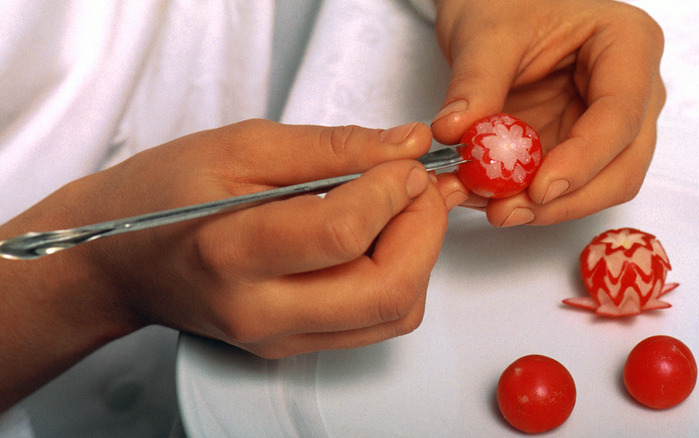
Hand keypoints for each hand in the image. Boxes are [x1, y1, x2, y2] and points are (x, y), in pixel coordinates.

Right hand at [0, 120, 446, 408]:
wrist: (120, 259)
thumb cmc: (162, 196)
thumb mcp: (241, 146)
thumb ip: (332, 147)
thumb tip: (404, 145)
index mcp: (232, 252)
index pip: (344, 232)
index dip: (392, 190)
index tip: (402, 160)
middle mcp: (260, 311)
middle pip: (386, 291)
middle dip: (424, 231)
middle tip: (420, 187)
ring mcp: (278, 339)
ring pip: (393, 315)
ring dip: (418, 257)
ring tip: (401, 210)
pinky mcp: (292, 346)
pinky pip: (375, 324)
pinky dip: (398, 277)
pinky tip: (382, 239)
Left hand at [430, 0, 664, 225]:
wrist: (495, 9)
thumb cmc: (504, 3)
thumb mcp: (485, 34)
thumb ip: (475, 83)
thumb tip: (455, 133)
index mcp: (628, 45)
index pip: (621, 116)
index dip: (584, 160)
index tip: (539, 188)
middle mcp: (633, 90)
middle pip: (623, 165)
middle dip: (567, 198)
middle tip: (508, 210)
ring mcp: (609, 124)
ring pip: (601, 186)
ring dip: (548, 207)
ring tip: (491, 207)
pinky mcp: (579, 147)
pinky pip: (566, 187)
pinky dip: (531, 201)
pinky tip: (491, 199)